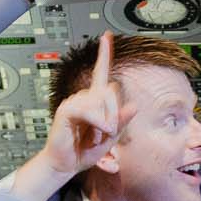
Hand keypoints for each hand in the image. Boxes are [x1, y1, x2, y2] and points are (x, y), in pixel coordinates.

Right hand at [40, 31, 135, 179]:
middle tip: (108, 132)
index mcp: (95, 101)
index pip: (100, 72)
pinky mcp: (67, 110)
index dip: (104, 54)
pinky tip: (97, 132)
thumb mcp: (111, 137)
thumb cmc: (85, 150)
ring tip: (96, 137)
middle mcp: (84, 97)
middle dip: (115, 114)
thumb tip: (134, 106)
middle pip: (111, 90)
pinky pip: (89, 109)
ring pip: (102, 101)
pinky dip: (98, 121)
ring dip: (106, 123)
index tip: (106, 36)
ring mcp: (74, 102)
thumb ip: (122, 122)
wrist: (67, 164)